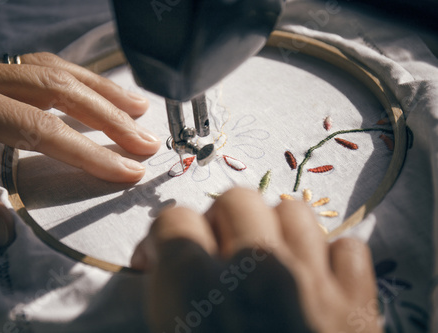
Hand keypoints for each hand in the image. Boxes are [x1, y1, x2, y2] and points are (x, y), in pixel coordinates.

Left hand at [0, 53, 160, 182]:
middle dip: (108, 118)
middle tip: (147, 143)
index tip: (127, 171)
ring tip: (138, 109)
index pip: (39, 128)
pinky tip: (93, 89)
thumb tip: (2, 231)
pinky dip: (73, 77)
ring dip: (99, 89)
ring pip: (51, 68)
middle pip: (56, 90)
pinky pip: (36, 64)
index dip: (88, 152)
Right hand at [131, 188, 381, 332]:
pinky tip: (314, 277)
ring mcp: (316, 285)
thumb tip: (162, 267)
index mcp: (199, 291)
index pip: (173, 220)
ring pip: (292, 211)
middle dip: (217, 220)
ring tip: (263, 257)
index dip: (162, 237)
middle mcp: (258, 274)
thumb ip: (163, 293)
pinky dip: (329, 257)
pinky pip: (348, 248)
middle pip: (235, 199)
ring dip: (272, 229)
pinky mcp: (359, 307)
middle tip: (214, 252)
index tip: (162, 255)